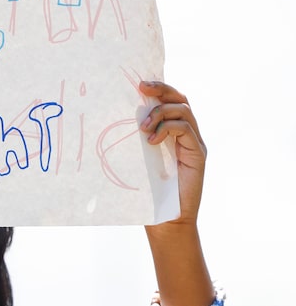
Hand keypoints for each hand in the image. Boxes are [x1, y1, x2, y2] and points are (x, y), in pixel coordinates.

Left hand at [138, 81, 204, 225]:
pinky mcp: (198, 154)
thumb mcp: (136, 161)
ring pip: (184, 110)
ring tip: (143, 128)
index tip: (138, 85)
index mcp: (172, 133)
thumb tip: (108, 121)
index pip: (170, 101)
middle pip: (180, 99)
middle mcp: (186, 135)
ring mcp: (194, 144)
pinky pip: (186, 129)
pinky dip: (168, 129)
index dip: (158, 89)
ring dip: (161, 112)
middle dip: (162, 90)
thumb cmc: (147, 194)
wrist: (165, 221)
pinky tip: (151, 140)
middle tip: (142, 88)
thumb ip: (134, 142)